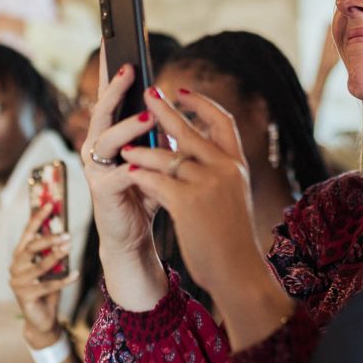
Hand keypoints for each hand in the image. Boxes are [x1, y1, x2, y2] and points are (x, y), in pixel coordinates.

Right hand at [9, 203, 78, 344]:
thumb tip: (64, 233)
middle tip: (67, 234)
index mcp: (19, 257)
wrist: (42, 320)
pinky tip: (77, 274)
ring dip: (56, 256)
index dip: (37, 219)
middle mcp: (15, 267)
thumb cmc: (47, 290)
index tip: (49, 205)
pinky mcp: (25, 297)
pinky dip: (64, 280)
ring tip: (70, 247)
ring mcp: (18, 283)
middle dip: (48, 239)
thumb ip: (51, 253)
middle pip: (30, 248)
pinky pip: (48, 285)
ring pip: (39, 266)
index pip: (27, 234)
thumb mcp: (51, 269)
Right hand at [80, 58, 163, 265]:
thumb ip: (158, 136)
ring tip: (149, 117)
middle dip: (114, 89)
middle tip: (129, 69)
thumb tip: (172, 109)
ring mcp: (95, 168)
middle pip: (101, 112)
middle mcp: (96, 147)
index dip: (109, 72)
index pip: (109, 98)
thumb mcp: (154, 157)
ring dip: (127, 127)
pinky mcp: (102, 191)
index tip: (113, 44)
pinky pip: (116, 175)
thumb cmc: (143, 192)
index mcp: (107, 135)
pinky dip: (131, 168)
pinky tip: (142, 163)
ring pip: (106, 140)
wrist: (132, 236)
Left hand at [120, 87, 274, 305]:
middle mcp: (225, 169)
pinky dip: (141, 176)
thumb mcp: (231, 196)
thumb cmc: (230, 236)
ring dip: (143, 150)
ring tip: (124, 147)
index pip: (223, 121)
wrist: (237, 269)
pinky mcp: (189, 202)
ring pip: (167, 156)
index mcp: (236, 164)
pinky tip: (129, 173)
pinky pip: (157, 181)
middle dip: (164, 110)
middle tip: (145, 92)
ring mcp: (207, 184)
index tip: (182, 93)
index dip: (202, 104)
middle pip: (190, 130)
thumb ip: (215, 172)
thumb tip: (187, 152)